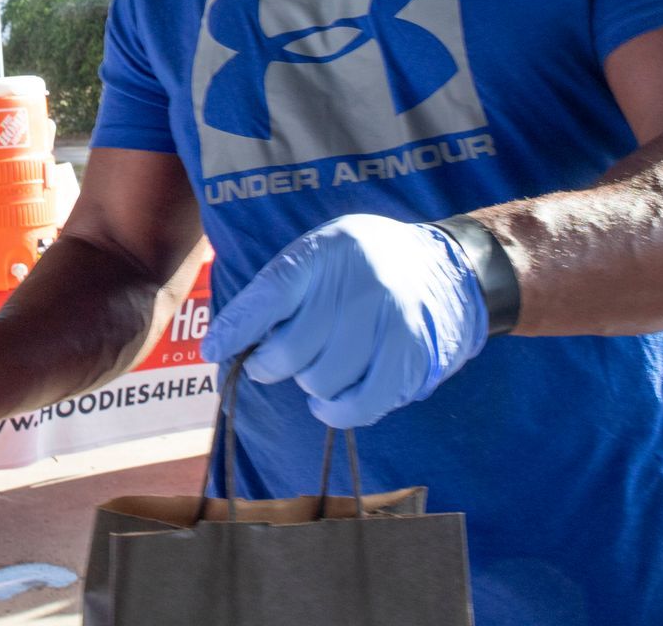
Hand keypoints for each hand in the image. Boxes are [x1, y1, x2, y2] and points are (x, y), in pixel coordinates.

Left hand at [201, 214, 489, 428]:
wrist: (449, 266)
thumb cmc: (367, 264)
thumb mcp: (323, 251)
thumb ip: (281, 287)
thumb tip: (227, 340)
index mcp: (327, 251)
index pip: (270, 294)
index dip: (236, 328)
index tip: (214, 352)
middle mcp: (358, 283)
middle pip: (291, 348)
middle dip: (270, 363)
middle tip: (272, 361)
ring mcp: (389, 321)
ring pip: (321, 380)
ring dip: (309, 383)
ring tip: (318, 366)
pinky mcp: (411, 357)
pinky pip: (360, 405)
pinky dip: (336, 412)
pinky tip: (328, 403)